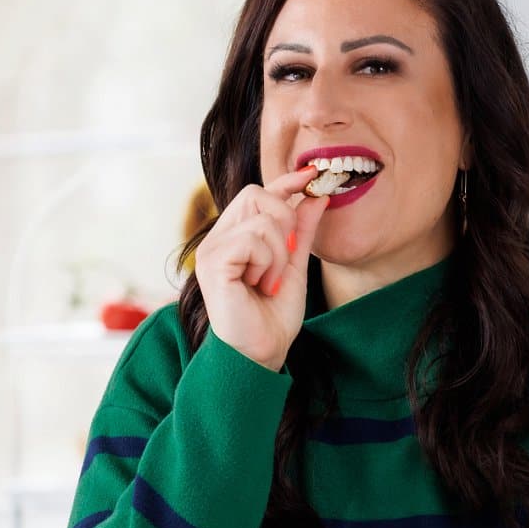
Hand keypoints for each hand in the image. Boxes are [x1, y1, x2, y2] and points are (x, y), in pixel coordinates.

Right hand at [193, 168, 329, 371]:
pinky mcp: (212, 261)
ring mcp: (212, 248)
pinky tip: (259, 286)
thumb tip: (316, 196)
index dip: (285, 181)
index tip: (313, 175)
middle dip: (285, 222)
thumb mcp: (295, 266)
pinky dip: (267, 263)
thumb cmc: (273, 316)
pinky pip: (253, 239)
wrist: (261, 352)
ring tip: (269, 282)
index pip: (258, 194)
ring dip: (278, 254)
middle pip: (257, 193)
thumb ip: (302, 231)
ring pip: (261, 219)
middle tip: (285, 259)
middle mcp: (218, 238)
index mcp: (235, 237)